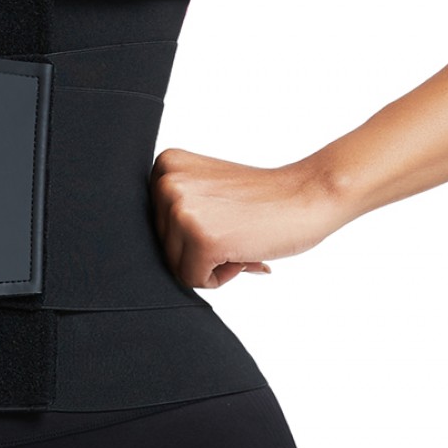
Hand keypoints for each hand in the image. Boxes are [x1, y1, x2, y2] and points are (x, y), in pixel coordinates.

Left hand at [149, 146, 348, 288]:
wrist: (309, 195)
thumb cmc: (264, 199)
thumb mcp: (205, 188)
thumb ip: (175, 208)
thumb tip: (138, 255)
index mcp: (164, 166)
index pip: (156, 226)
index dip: (192, 233)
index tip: (223, 216)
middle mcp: (166, 183)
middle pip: (162, 248)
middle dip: (201, 250)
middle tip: (237, 229)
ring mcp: (181, 210)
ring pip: (176, 267)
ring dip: (211, 264)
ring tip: (241, 237)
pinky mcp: (201, 239)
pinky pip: (195, 281)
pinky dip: (222, 278)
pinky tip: (245, 251)